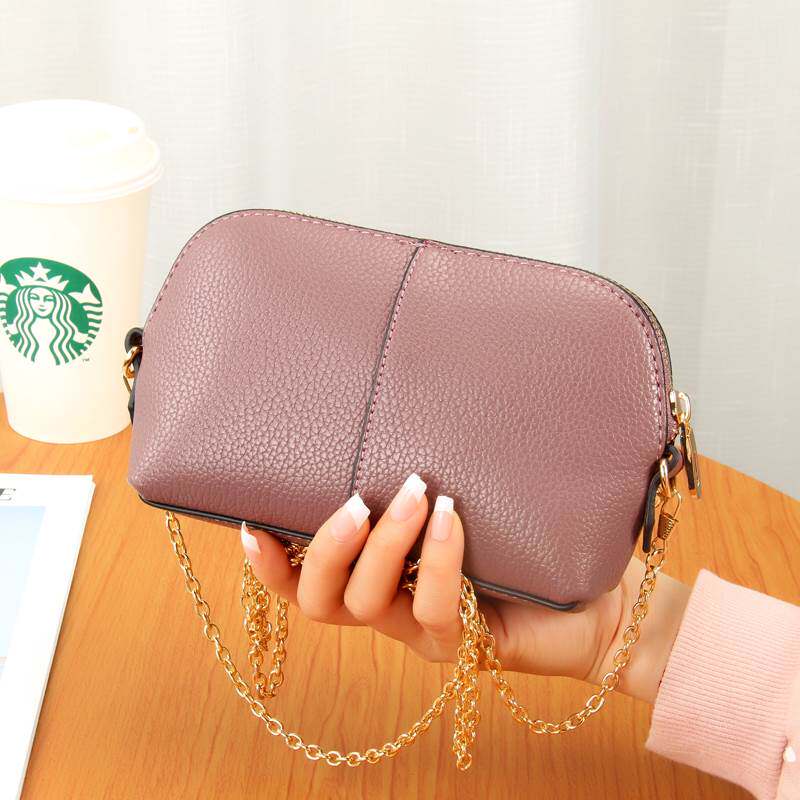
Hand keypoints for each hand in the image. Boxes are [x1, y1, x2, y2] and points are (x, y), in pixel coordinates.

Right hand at [240, 473, 689, 703]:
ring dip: (382, 545)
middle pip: (321, 602)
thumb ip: (422, 468)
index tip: (254, 520)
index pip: (303, 581)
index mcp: (375, 572)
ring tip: (414, 494)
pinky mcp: (462, 644)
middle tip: (356, 500)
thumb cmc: (523, 532)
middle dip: (328, 548)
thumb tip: (399, 393)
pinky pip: (432, 607)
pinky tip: (452, 516)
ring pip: (367, 606)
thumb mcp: (462, 490)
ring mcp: (421, 629)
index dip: (271, 563)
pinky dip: (436, 557)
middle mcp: (389, 606)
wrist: (594, 594)